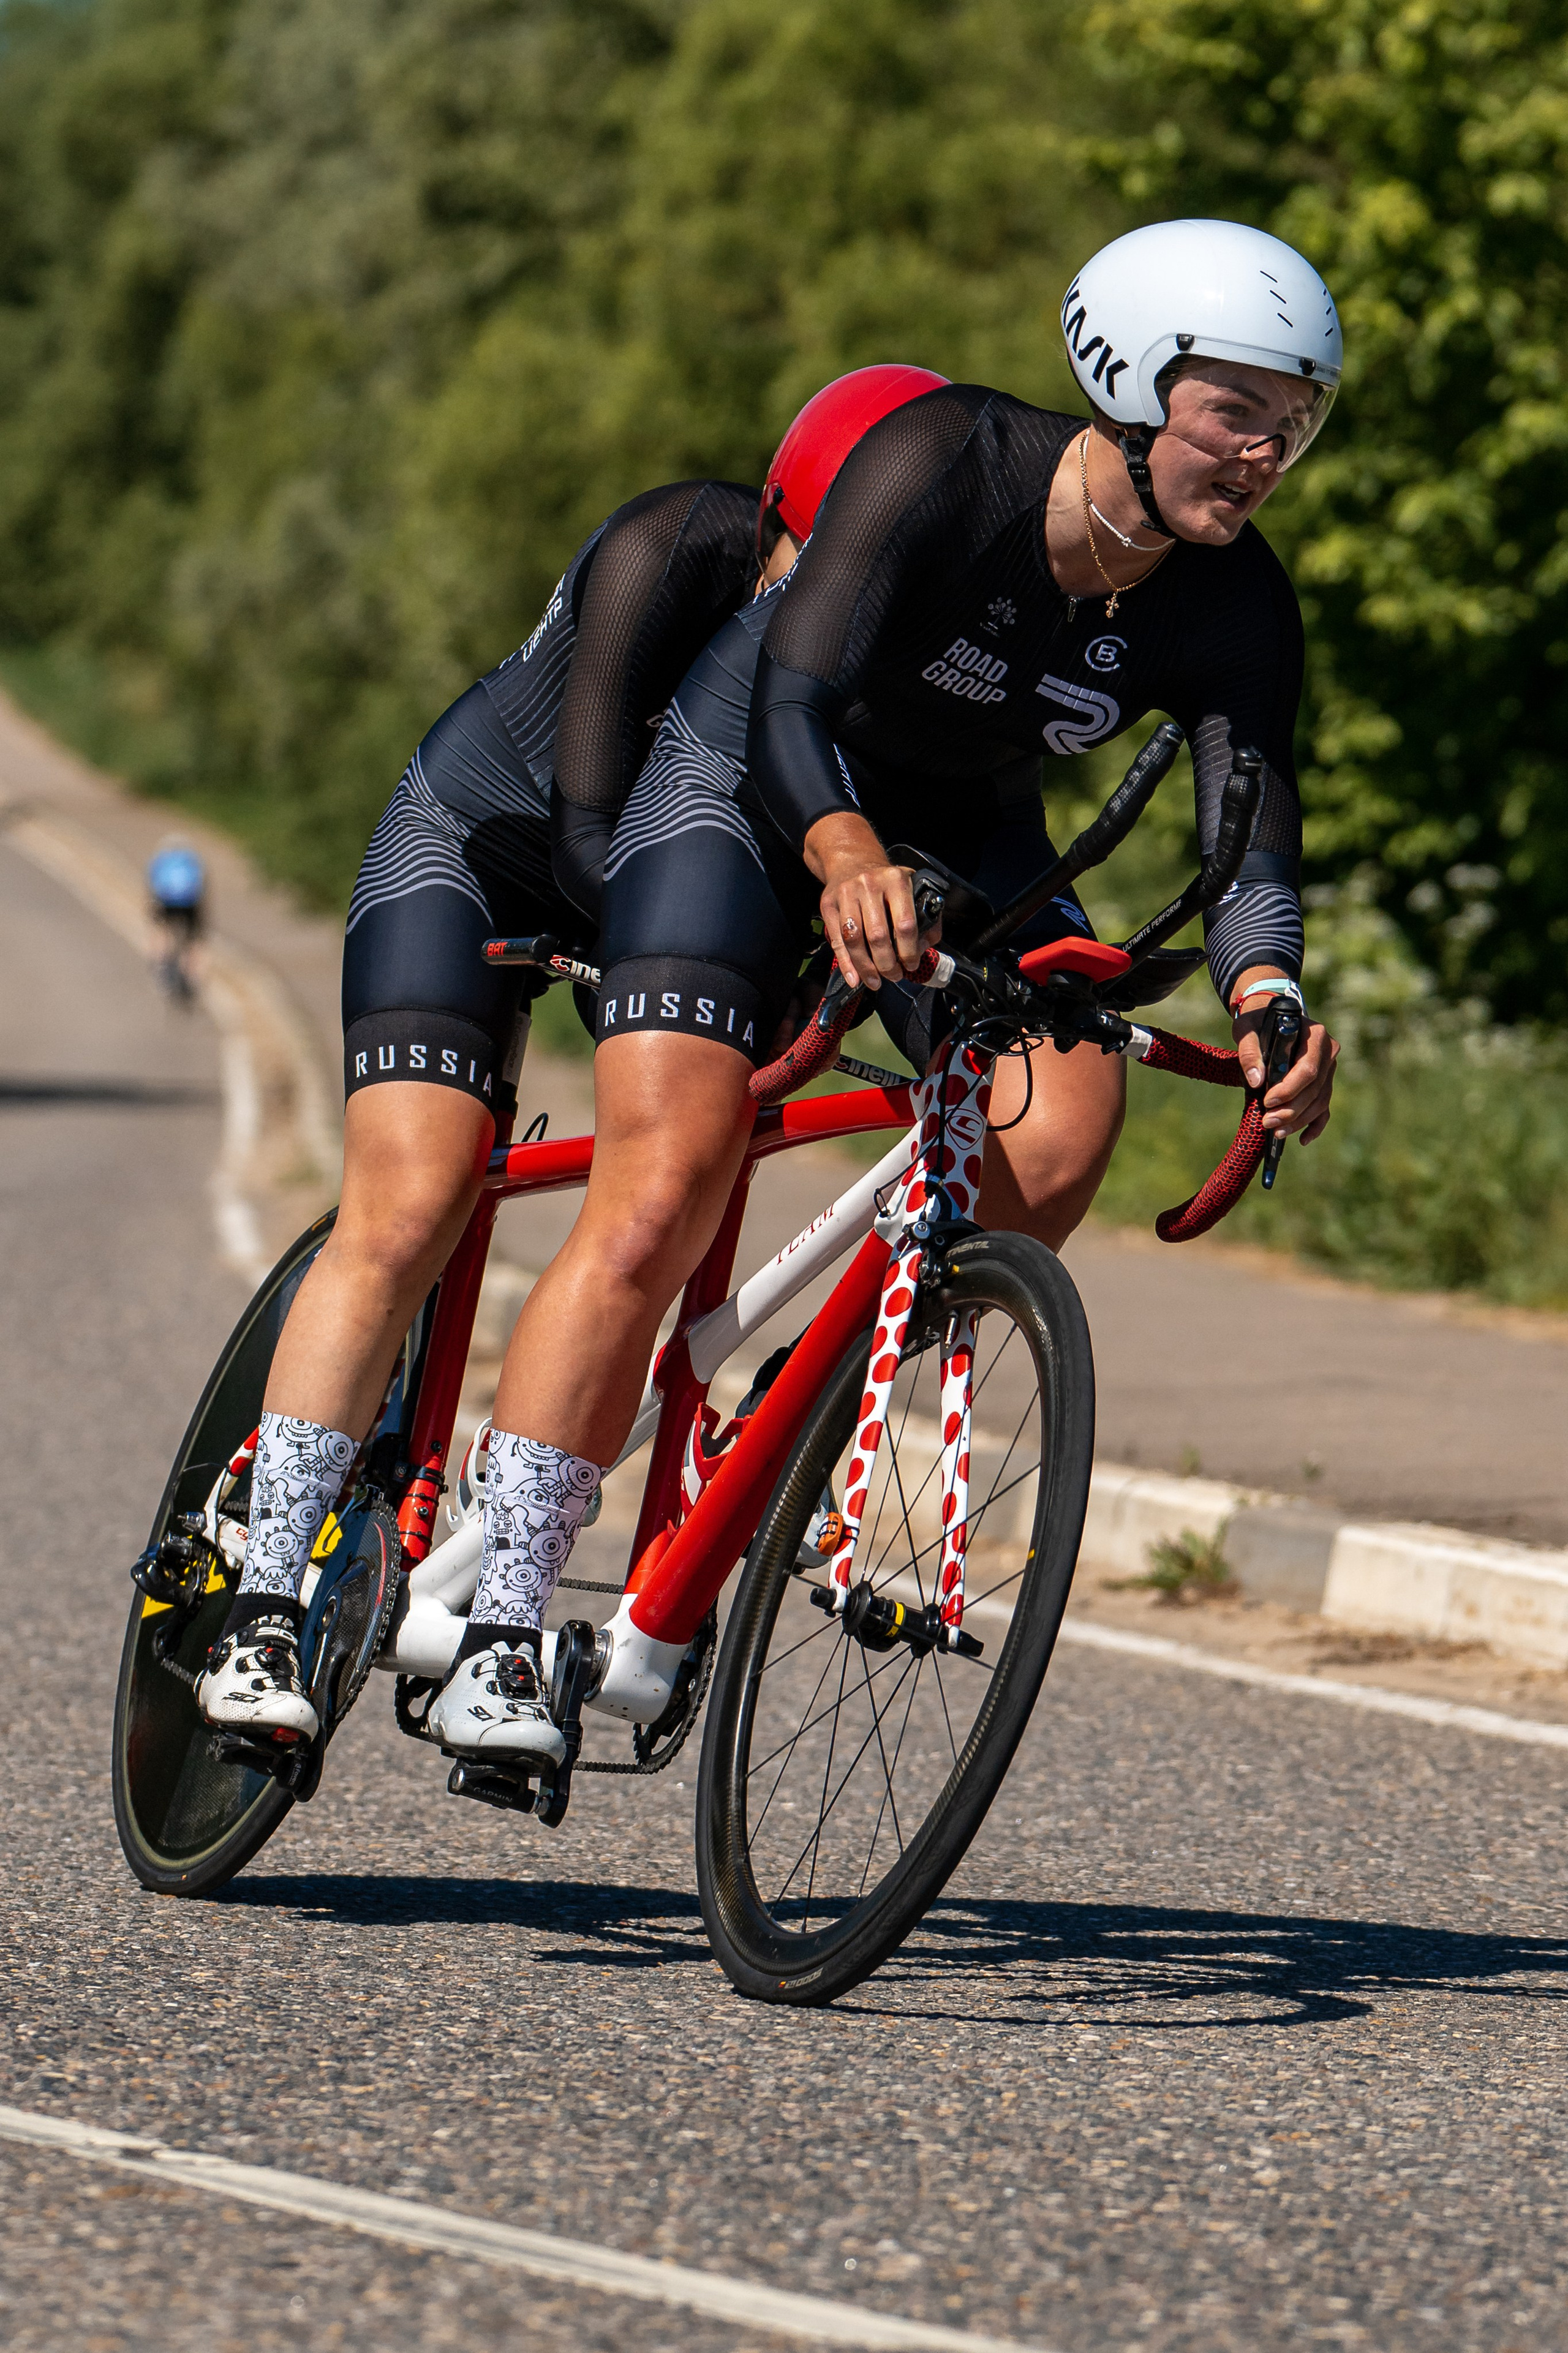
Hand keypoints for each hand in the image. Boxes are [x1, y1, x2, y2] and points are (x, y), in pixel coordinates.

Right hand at [804, 813, 937, 990]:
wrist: (851, 861)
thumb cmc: (885, 881)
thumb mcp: (911, 887)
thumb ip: (925, 916)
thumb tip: (924, 947)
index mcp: (896, 880)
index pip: (905, 923)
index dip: (909, 951)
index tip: (911, 965)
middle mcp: (870, 884)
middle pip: (878, 935)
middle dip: (887, 964)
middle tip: (894, 976)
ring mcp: (846, 894)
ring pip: (854, 940)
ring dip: (866, 967)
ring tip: (876, 981)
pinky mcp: (829, 904)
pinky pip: (837, 940)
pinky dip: (846, 964)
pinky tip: (854, 978)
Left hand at [1230, 972, 1338, 1143]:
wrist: (1267, 1017)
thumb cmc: (1257, 1022)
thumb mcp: (1247, 1030)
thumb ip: (1250, 1052)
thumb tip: (1256, 1081)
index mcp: (1315, 1035)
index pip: (1308, 1070)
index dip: (1289, 1089)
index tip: (1268, 1102)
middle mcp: (1328, 1052)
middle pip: (1315, 1089)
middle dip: (1292, 1110)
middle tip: (1268, 1123)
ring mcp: (1328, 1069)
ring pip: (1319, 1101)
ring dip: (1299, 1120)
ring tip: (1276, 1131)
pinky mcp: (1323, 1083)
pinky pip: (1323, 1108)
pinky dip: (1315, 1125)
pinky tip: (1302, 1139)